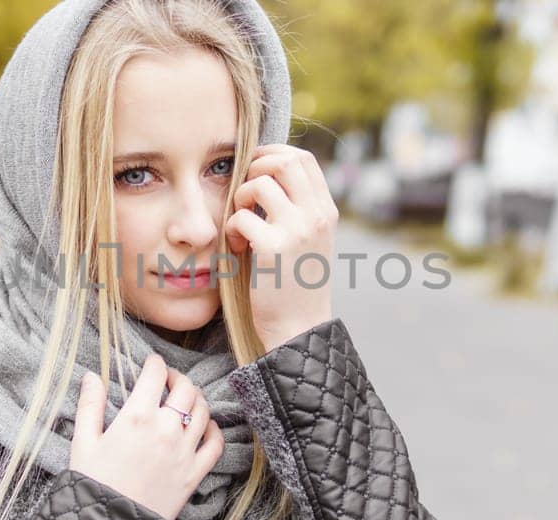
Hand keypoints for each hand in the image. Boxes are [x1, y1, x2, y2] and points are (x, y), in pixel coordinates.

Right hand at [68, 354, 223, 519]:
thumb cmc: (93, 483)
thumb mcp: (83, 442)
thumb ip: (90, 405)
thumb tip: (92, 376)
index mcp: (137, 417)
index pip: (155, 375)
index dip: (155, 363)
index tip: (152, 363)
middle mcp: (166, 429)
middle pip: (185, 388)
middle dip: (177, 377)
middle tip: (168, 379)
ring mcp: (184, 451)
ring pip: (203, 410)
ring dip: (195, 399)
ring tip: (185, 399)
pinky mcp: (194, 472)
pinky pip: (216, 443)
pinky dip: (214, 429)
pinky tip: (204, 426)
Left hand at [224, 144, 337, 351]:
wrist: (298, 326)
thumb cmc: (295, 283)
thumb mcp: (308, 239)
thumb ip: (297, 207)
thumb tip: (267, 172)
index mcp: (326, 211)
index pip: (302, 158)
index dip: (273, 154)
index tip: (254, 169)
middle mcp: (317, 215)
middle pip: (284, 161)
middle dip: (255, 168)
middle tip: (244, 194)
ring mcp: (297, 230)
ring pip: (260, 183)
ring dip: (240, 198)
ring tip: (240, 223)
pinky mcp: (274, 248)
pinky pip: (241, 217)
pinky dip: (232, 229)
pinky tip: (237, 248)